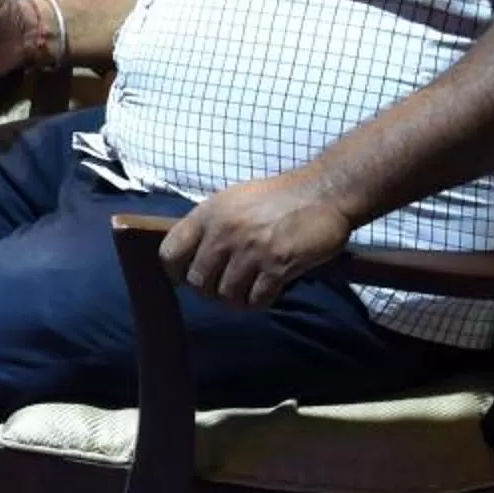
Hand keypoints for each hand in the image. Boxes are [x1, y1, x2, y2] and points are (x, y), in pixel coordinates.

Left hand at [159, 172, 354, 309]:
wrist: (323, 191)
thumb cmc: (278, 196)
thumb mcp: (233, 200)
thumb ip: (210, 225)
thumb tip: (191, 256)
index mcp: (208, 213)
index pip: (170, 253)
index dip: (176, 272)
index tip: (188, 278)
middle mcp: (224, 232)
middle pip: (198, 282)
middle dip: (210, 290)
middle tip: (227, 286)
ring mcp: (250, 249)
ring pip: (225, 295)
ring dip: (236, 298)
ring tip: (248, 289)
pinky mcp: (277, 265)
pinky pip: (255, 299)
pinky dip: (259, 301)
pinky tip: (268, 291)